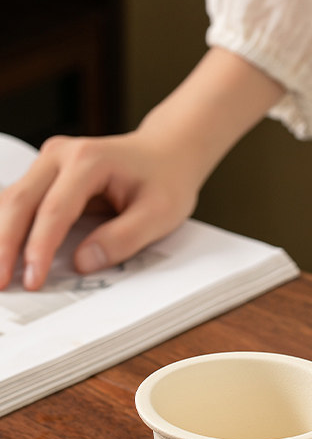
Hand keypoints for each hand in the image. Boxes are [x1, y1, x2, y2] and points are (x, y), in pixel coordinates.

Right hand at [0, 47, 284, 289]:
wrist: (168, 153)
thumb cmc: (166, 180)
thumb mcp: (160, 214)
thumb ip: (123, 238)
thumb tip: (82, 262)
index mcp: (89, 160)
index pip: (54, 210)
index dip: (39, 248)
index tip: (32, 279)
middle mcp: (61, 154)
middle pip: (20, 202)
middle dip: (5, 246)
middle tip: (0, 284)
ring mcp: (49, 161)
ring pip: (12, 201)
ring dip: (1, 239)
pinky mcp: (46, 174)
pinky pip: (19, 202)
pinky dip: (9, 228)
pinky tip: (5, 254)